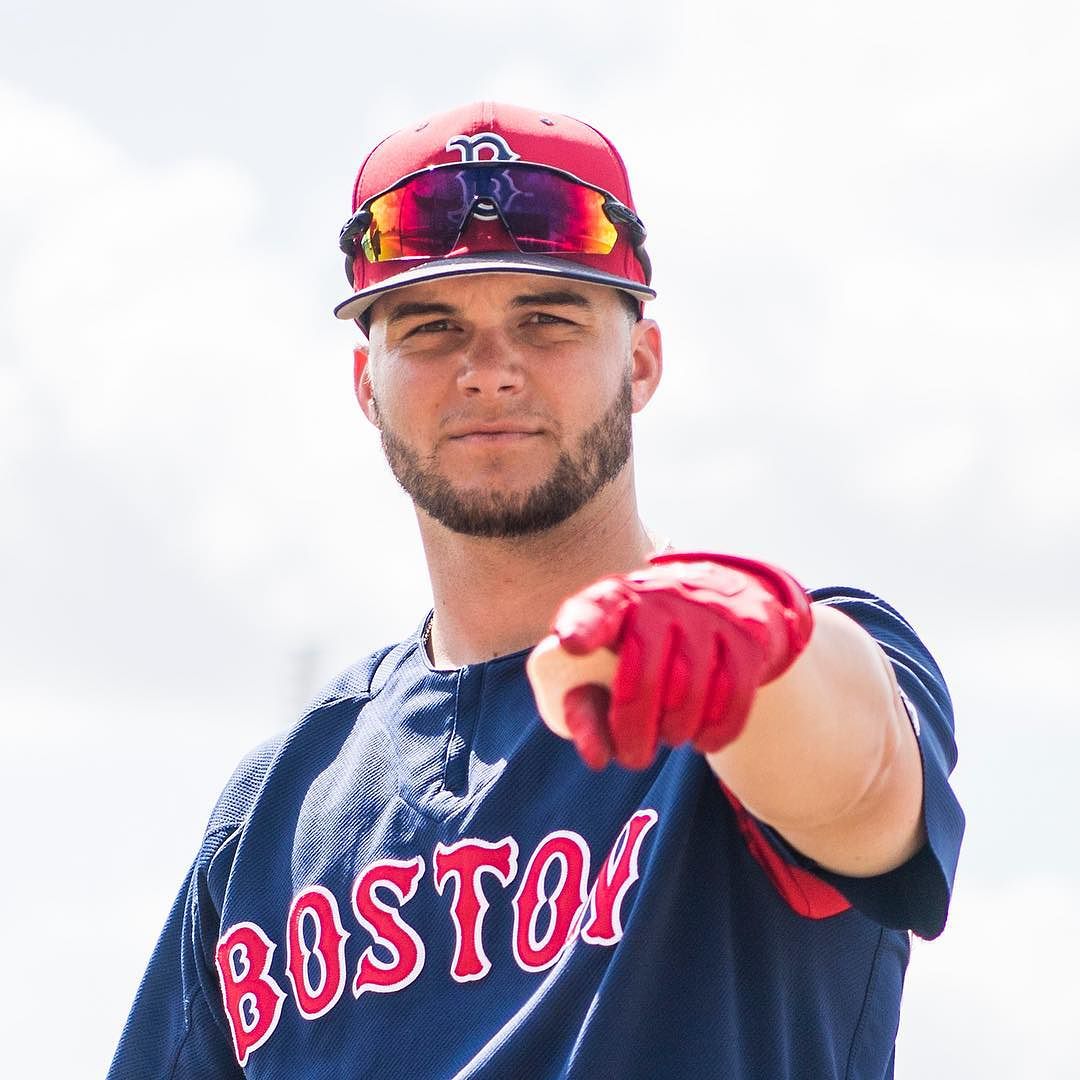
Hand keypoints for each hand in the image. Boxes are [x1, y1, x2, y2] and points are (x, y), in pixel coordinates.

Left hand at [540, 553, 813, 769]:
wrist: (721, 601)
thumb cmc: (645, 645)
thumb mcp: (606, 664)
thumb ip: (587, 709)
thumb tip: (598, 757)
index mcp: (614, 601)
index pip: (596, 609)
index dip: (583, 626)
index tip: (572, 644)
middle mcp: (661, 600)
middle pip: (643, 675)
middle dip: (634, 729)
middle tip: (633, 758)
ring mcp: (708, 615)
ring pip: (690, 692)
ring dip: (675, 731)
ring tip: (669, 734)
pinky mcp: (747, 636)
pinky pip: (734, 698)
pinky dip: (715, 732)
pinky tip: (702, 738)